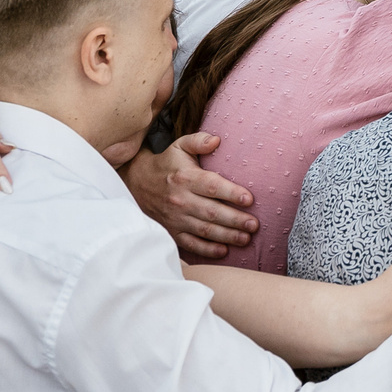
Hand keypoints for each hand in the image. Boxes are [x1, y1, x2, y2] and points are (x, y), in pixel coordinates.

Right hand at [124, 131, 258, 259]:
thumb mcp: (180, 146)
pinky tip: (224, 251)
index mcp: (186, 178)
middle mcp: (180, 200)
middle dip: (235, 220)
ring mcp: (175, 218)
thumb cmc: (167, 164)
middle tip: (254, 225)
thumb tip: (217, 139)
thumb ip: (198, 141)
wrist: (137, 184)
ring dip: (226, 236)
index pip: (212, 186)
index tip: (250, 199)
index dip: (231, 193)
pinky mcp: (172, 231)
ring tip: (246, 239)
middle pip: (211, 212)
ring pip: (204, 230)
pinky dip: (207, 250)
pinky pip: (190, 244)